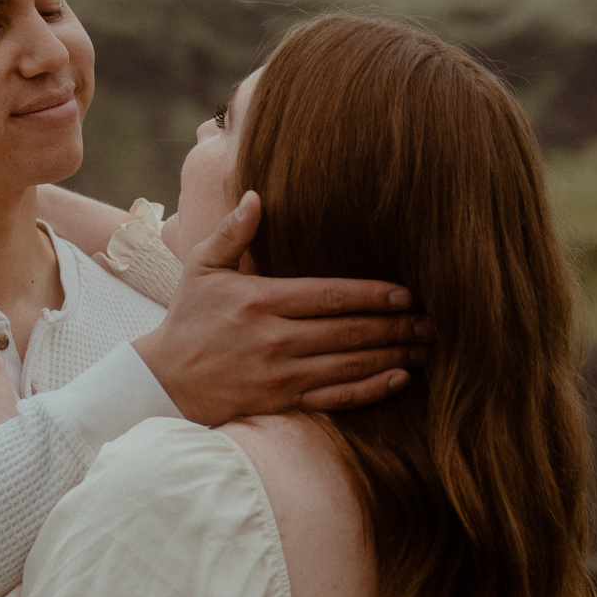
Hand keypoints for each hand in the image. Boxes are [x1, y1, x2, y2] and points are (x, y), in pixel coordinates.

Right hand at [132, 192, 430, 425]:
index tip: (407, 293)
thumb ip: (232, 232)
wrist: (165, 380)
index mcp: (259, 301)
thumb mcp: (201, 268)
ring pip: (348, 364)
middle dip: (394, 326)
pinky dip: (370, 389)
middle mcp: (274, 338)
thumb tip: (257, 195)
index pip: (329, 296)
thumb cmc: (188, 319)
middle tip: (431, 321)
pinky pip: (335, 396)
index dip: (372, 294)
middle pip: (348, 331)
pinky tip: (398, 378)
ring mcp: (280, 373)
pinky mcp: (282, 401)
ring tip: (424, 347)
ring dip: (392, 355)